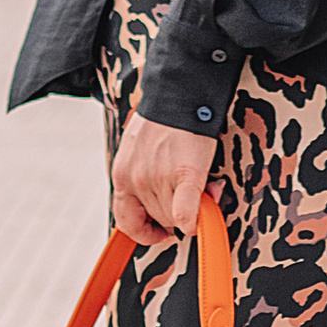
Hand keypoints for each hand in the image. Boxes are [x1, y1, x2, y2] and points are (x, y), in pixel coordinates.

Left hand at [112, 111, 216, 243]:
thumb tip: (170, 213)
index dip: (145, 232)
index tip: (160, 231)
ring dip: (193, 209)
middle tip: (192, 199)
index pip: (126, 221)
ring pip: (175, 216)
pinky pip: (186, 210)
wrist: (180, 93)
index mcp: (121, 175)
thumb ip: (144, 182)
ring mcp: (158, 177)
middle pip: (158, 218)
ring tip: (205, 187)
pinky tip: (200, 220)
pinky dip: (192, 219)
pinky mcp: (185, 173)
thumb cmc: (163, 123)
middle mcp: (135, 179)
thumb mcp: (137, 152)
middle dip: (175, 215)